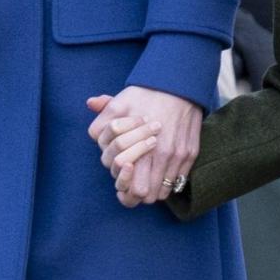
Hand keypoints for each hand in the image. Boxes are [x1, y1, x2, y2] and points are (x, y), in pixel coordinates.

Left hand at [87, 88, 201, 205]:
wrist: (179, 85)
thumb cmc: (147, 94)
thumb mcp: (120, 100)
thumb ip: (104, 112)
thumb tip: (90, 105)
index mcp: (136, 144)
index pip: (127, 185)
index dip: (121, 184)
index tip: (122, 179)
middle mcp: (157, 152)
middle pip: (142, 194)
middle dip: (134, 193)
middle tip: (133, 184)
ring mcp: (175, 155)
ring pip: (160, 193)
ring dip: (152, 189)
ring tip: (147, 180)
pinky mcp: (189, 154)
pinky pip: (177, 182)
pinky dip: (168, 182)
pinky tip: (162, 171)